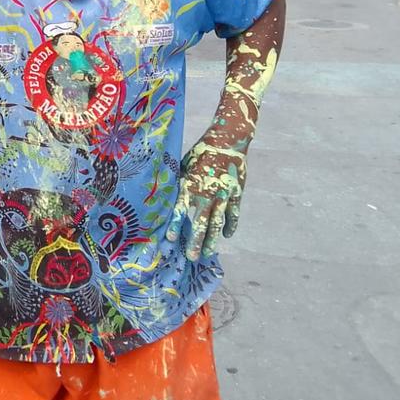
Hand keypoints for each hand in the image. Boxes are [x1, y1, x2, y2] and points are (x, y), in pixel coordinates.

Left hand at [165, 140, 246, 261]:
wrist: (227, 142)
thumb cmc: (200, 153)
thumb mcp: (183, 165)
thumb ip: (177, 182)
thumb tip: (162, 196)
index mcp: (190, 185)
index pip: (180, 210)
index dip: (175, 225)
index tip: (169, 239)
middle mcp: (207, 193)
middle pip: (201, 223)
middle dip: (195, 242)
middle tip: (191, 257)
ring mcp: (224, 195)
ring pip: (218, 223)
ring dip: (213, 240)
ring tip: (208, 253)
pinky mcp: (237, 194)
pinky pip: (233, 214)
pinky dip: (230, 226)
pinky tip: (227, 235)